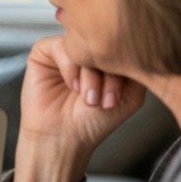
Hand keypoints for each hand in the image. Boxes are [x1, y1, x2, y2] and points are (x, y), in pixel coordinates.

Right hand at [14, 36, 144, 181]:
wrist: (64, 138)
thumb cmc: (92, 121)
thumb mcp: (130, 95)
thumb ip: (136, 68)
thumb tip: (137, 45)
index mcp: (108, 56)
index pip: (123, 44)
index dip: (125, 67)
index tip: (121, 96)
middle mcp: (88, 51)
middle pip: (104, 42)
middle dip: (109, 72)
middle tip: (106, 99)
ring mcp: (66, 50)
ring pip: (83, 46)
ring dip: (90, 75)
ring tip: (88, 98)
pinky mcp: (43, 52)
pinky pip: (60, 46)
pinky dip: (70, 68)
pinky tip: (72, 87)